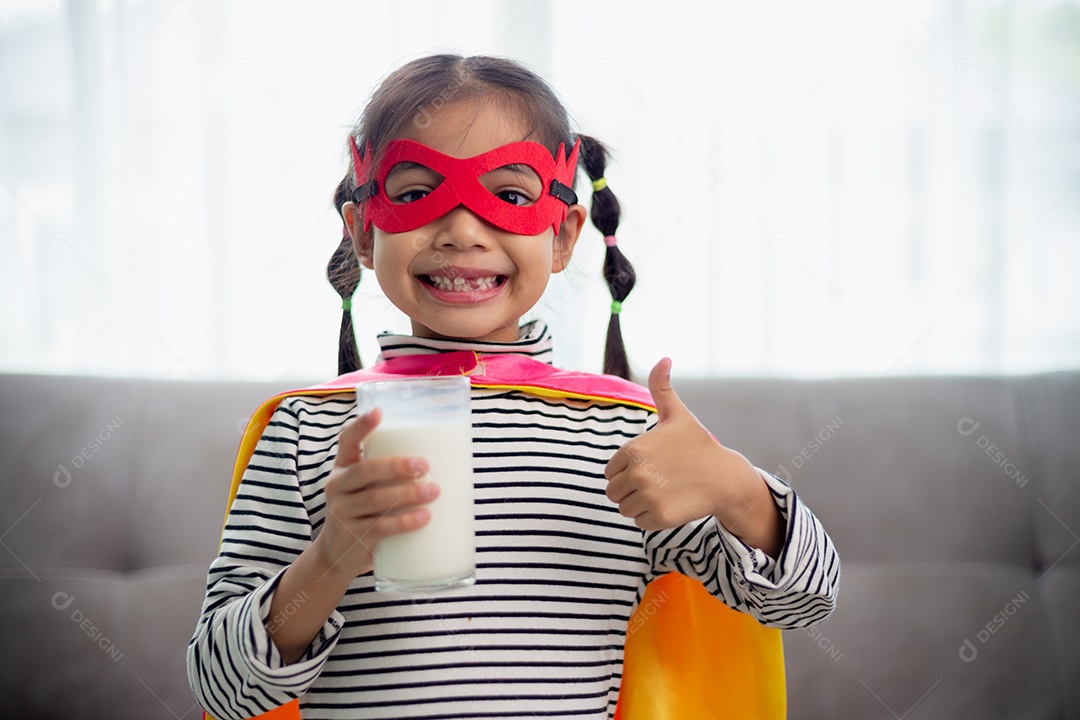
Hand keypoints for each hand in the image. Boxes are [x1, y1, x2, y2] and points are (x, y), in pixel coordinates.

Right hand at [314, 409, 439, 580]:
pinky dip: (404, 522)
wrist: (337, 555)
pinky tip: (424, 517)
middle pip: (365, 470)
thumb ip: (391, 473)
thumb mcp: (367, 487)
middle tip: (425, 465)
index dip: (361, 426)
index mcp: (343, 468)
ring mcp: (342, 512)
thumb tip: (448, 458)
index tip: (379, 412)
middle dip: (396, 466)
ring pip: (374, 499)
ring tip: (434, 491)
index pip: (347, 440)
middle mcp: (338, 486)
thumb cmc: (365, 511)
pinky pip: (379, 527)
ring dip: (408, 494)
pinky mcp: (353, 537)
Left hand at [604, 359, 777, 544]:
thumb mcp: (677, 415)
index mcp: (633, 449)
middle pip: (614, 491)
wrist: (724, 478)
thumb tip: (664, 357)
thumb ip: (661, 387)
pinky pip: (639, 522)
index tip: (652, 466)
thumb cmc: (697, 446)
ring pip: (624, 508)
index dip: (628, 471)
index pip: (610, 471)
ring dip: (640, 504)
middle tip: (658, 482)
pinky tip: (670, 504)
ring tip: (664, 492)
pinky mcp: (658, 516)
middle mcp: (637, 472)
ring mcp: (648, 495)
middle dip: (631, 489)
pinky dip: (651, 518)